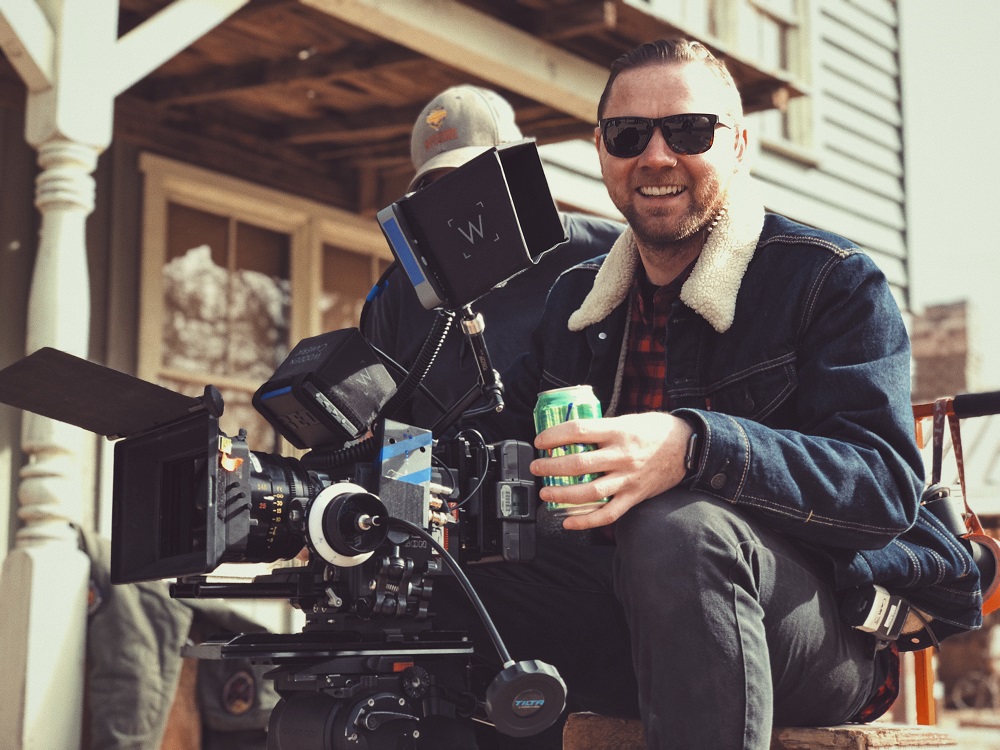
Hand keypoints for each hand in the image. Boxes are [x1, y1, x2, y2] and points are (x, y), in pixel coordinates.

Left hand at [531, 412, 693, 529]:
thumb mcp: (628, 419)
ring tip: (546, 493)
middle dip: (550, 466)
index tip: (540, 441)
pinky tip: (569, 522)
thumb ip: (603, 428)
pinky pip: (608, 514)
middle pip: (578, 463)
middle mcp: (622, 455)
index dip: (554, 436)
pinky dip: (586, 521)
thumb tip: (572, 434)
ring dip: (562, 494)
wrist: (689, 447)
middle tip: (537, 467)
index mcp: (618, 431)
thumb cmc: (656, 430)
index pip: (578, 431)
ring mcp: (628, 478)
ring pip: (589, 491)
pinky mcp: (634, 496)